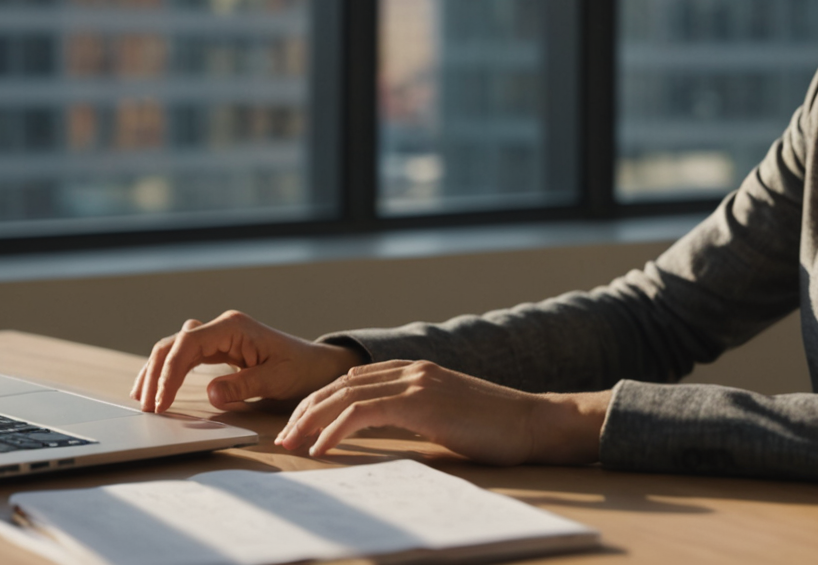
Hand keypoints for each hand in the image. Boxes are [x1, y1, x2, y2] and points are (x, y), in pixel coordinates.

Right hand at [131, 310, 363, 412]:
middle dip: (156, 373)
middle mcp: (222, 327)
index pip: (189, 343)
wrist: (317, 365)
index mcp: (234, 327)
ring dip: (156, 371)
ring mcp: (219, 337)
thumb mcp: (277, 379)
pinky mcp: (218, 349)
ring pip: (175, 347)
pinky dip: (168, 370)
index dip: (170, 372)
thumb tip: (210, 393)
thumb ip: (244, 385)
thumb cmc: (302, 369)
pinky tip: (156, 387)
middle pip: (175, 343)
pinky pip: (185, 356)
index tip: (161, 401)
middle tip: (147, 406)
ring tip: (141, 398)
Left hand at [276, 360, 609, 465]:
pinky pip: (363, 413)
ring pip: (345, 396)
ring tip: (293, 445)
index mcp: (414, 370)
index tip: (299, 427)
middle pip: (340, 384)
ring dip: (312, 421)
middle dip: (306, 410)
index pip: (352, 380)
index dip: (320, 402)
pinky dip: (336, 430)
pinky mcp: (420, 401)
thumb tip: (382, 438)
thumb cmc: (495, 429)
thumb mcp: (445, 418)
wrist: (533, 423)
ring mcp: (415, 382)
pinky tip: (322, 449)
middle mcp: (410, 369)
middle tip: (284, 438)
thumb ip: (413, 418)